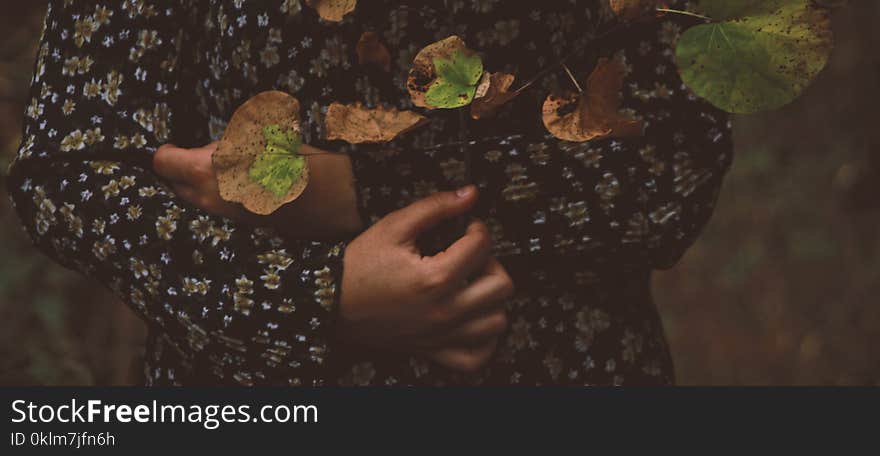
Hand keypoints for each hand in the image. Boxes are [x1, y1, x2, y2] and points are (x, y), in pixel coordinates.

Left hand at [153, 142, 362, 238]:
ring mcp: (225, 219)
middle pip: (176, 185)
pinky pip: (219, 211)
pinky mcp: (243, 229)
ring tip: (230, 171)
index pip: (162, 163)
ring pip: (197, 200)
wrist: (332, 196)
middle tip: (204, 156)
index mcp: (206, 171)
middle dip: (184, 171)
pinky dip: (224, 200)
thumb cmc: (295, 158)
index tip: (174, 146)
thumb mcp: (256, 136)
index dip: (166, 152)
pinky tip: (247, 187)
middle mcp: (209, 200)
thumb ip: (223, 144)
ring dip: (204, 186)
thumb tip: (208, 151)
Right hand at [340, 186, 513, 371]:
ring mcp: (441, 335)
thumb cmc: (359, 264)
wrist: (330, 303)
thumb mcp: (393, 227)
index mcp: (435, 278)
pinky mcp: (433, 350)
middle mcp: (444, 311)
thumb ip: (435, 207)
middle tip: (471, 255)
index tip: (467, 226)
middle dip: (492, 263)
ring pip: (497, 322)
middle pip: (501, 286)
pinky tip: (473, 319)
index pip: (482, 247)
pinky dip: (484, 341)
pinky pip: (476, 358)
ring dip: (492, 300)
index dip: (478, 229)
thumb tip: (470, 193)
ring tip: (473, 284)